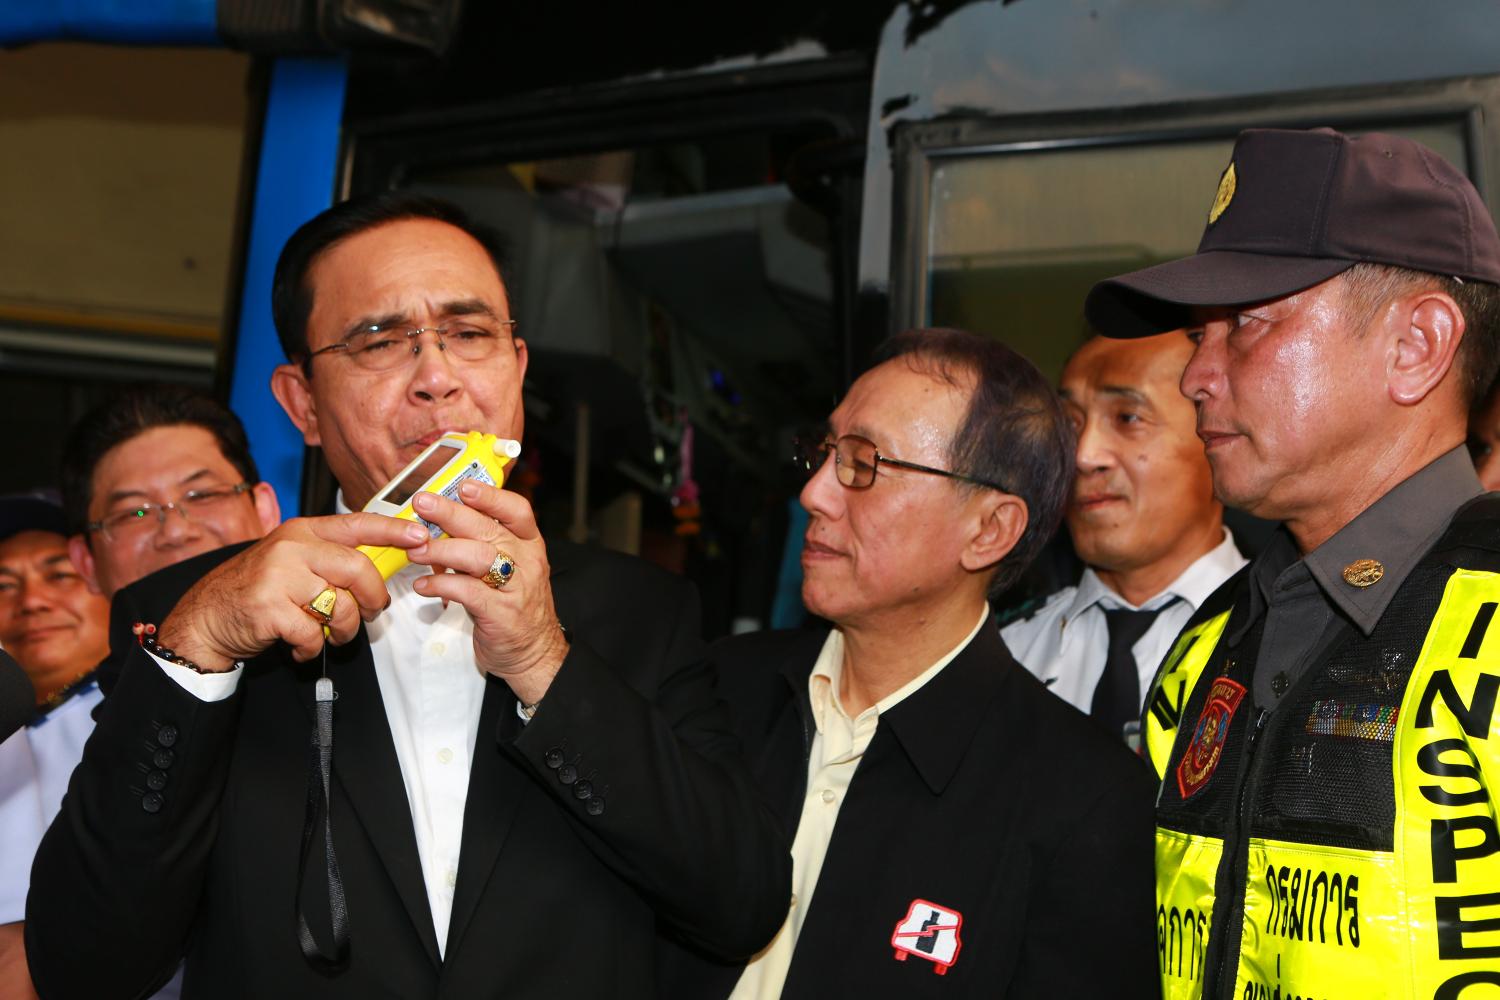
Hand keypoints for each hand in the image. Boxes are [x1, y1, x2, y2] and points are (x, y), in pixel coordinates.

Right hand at [157, 514, 429, 671]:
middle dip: (372, 596)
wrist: (206, 617)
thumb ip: (331, 559)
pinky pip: (314, 633)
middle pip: (356, 568)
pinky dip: (313, 647)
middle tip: (373, 610)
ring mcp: (278, 577)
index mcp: (302, 532)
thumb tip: (381, 566)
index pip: (356, 523)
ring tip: (332, 633)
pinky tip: (301, 645)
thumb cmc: (259, 590)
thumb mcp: (293, 561)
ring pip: (339, 605)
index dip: (392, 529)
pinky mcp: (269, 609)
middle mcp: (291, 548)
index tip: (421, 535)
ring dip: (345, 629)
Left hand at [405, 482, 568, 704]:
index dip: (490, 495)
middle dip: (452, 514)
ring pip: (477, 557)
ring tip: (415, 550)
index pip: (516, 510)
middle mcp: (526, 561)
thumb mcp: (509, 567)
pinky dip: (441, 586)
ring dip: (441, 550)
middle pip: (489, 529)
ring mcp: (516, 588)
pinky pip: (467, 592)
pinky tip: (422, 586)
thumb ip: (484, 543)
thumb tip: (442, 519)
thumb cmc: (514, 604)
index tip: (464, 485)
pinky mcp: (500, 613)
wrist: (533, 652)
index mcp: (529, 544)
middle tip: (423, 503)